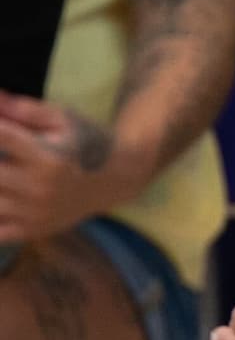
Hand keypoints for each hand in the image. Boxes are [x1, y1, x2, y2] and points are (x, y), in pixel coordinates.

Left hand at [0, 94, 123, 245]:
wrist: (117, 179)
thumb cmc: (86, 142)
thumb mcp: (63, 119)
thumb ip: (24, 110)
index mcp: (46, 157)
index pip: (1, 137)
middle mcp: (39, 188)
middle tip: (4, 156)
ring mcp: (35, 213)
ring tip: (6, 175)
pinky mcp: (34, 229)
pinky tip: (4, 198)